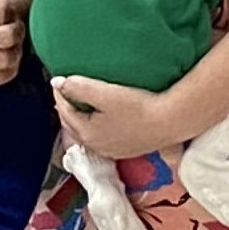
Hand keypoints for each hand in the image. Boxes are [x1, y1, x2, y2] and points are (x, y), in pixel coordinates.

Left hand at [51, 73, 197, 163]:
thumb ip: (77, 87)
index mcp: (87, 133)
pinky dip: (96, 126)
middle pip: (73, 125)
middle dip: (67, 108)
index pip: (64, 111)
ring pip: (88, 133)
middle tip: (65, 93)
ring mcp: (112, 150)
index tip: (59, 79)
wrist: (171, 121)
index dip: (60, 93)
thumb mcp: (103, 93)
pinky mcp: (127, 149)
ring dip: (81, 119)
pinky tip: (103, 117)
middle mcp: (97, 146)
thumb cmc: (139, 107)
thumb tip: (56, 82)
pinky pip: (103, 137)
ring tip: (82, 104)